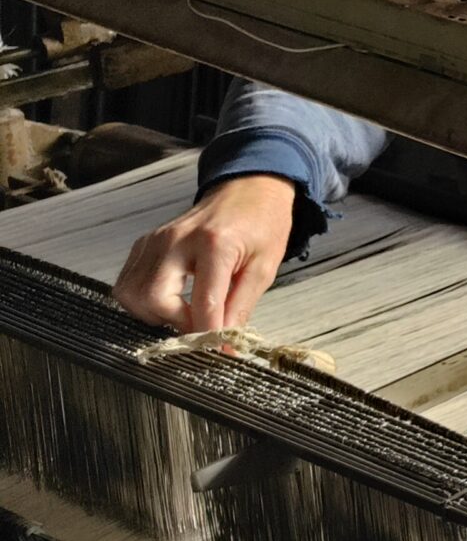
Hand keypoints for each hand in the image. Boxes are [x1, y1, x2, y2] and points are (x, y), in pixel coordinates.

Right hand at [113, 175, 296, 333]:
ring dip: (156, 314)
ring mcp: (155, 240)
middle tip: (199, 325)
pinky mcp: (144, 244)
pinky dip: (144, 300)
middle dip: (174, 322)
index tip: (217, 350)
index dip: (208, 334)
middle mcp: (177, 239)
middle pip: (153, 298)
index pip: (204, 302)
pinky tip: (171, 298)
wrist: (248, 190)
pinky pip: (127, 283)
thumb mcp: (264, 267)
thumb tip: (226, 343)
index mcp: (215, 243)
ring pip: (132, 294)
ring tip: (185, 311)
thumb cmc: (261, 223)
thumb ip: (241, 307)